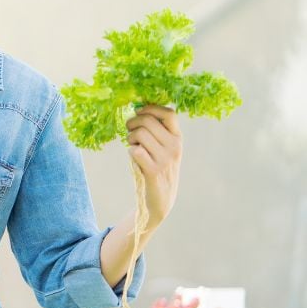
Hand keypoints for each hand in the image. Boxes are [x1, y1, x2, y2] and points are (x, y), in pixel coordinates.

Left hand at [125, 105, 182, 230]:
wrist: (161, 199)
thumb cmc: (157, 167)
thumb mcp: (163, 147)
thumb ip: (156, 131)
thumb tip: (137, 109)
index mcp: (178, 138)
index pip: (169, 113)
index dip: (150, 108)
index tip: (138, 112)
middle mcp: (174, 146)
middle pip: (148, 121)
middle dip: (132, 123)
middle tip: (129, 131)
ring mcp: (165, 159)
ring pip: (139, 134)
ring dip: (130, 138)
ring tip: (132, 145)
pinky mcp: (153, 171)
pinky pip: (135, 150)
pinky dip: (130, 151)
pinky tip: (134, 157)